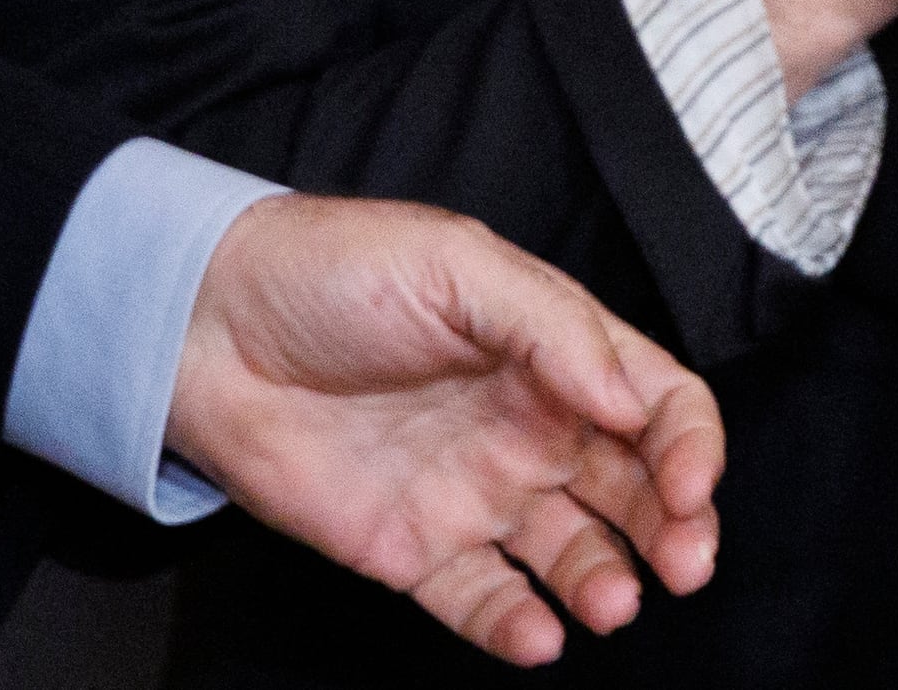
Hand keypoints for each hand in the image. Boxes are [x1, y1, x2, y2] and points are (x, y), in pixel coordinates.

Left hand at [166, 196, 724, 666]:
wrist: (206, 327)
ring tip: (610, 601)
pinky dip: (518, 625)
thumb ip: (550, 325)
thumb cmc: (330, 271)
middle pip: (634, 489)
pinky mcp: (416, 548)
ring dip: (606, 582)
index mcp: (551, 350)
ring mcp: (475, 491)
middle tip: (686, 563)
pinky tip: (536, 633)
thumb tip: (629, 396)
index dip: (689, 444)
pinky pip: (483, 601)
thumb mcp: (452, 263)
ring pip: (573, 555)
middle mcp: (527, 426)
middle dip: (675, 529)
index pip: (655, 403)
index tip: (691, 483)